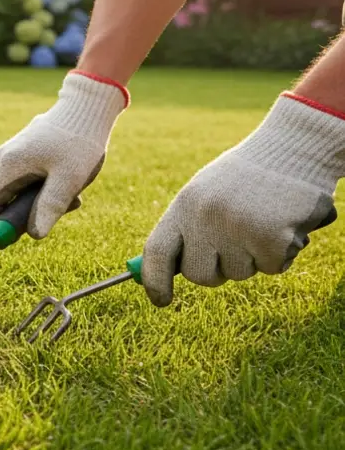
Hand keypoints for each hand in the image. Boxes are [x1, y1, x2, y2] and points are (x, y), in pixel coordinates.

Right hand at [0, 71, 128, 238]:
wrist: (88, 106)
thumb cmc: (79, 142)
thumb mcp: (69, 179)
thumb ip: (50, 207)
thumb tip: (35, 235)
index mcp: (10, 165)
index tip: (13, 240)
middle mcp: (5, 157)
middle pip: (6, 197)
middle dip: (30, 211)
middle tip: (62, 210)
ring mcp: (14, 151)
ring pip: (20, 187)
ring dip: (42, 197)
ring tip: (73, 190)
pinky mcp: (26, 148)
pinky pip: (27, 175)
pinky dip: (45, 183)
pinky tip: (69, 177)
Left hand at [141, 94, 344, 305]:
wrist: (295, 149)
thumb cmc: (247, 176)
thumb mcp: (205, 194)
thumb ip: (187, 228)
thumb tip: (169, 270)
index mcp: (184, 205)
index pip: (157, 252)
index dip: (154, 280)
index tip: (159, 300)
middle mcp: (206, 218)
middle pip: (199, 275)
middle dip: (217, 270)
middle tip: (235, 245)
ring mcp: (238, 229)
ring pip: (239, 273)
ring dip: (253, 257)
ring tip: (262, 221)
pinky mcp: (272, 238)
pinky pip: (272, 268)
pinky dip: (281, 253)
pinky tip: (284, 224)